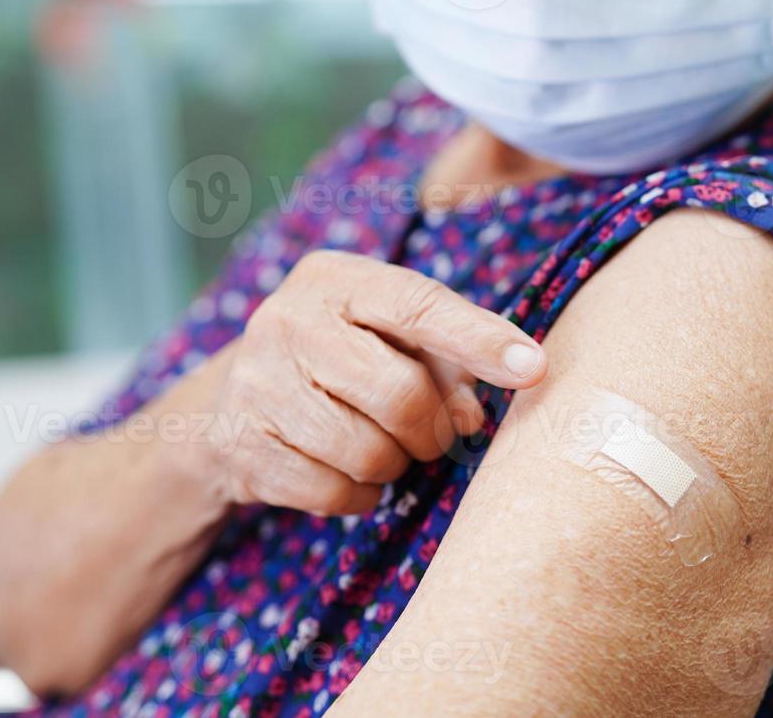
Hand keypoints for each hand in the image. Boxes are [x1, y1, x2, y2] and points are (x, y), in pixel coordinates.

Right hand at [203, 249, 547, 514]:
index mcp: (336, 279)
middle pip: (400, 394)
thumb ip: (447, 362)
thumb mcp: (392, 336)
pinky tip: (344, 469)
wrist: (237, 400)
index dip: (481, 339)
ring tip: (380, 445)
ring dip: (393, 464)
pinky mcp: (239, 444)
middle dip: (432, 428)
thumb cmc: (346, 357)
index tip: (535, 368)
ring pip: (368, 452)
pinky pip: (332, 492)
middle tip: (433, 433)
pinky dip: (357, 494)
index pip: (419, 305)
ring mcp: (256, 383)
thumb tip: (472, 419)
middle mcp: (287, 320)